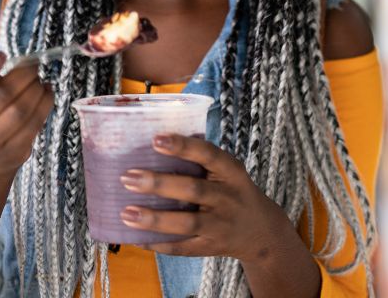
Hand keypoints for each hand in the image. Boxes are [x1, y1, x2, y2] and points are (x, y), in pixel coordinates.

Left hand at [119, 134, 289, 262]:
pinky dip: (157, 243)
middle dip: (159, 184)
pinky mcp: (210, 247)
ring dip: (154, 219)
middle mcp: (228, 198)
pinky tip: (135, 238)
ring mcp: (220, 225)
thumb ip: (202, 159)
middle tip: (127, 177)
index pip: (208, 155)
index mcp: (231, 172)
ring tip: (126, 213)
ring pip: (186, 222)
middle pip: (192, 189)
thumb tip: (159, 139)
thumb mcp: (229, 171)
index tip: (156, 139)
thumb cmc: (234, 192)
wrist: (261, 231)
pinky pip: (181, 248)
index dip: (183, 147)